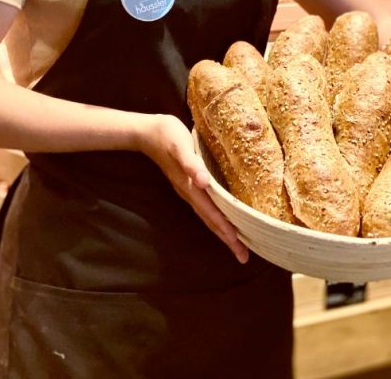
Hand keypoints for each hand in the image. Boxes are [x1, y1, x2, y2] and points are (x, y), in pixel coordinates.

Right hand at [138, 114, 248, 263]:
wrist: (148, 132)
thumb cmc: (167, 135)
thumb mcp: (180, 146)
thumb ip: (191, 164)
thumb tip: (203, 182)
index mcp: (190, 186)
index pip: (211, 213)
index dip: (225, 228)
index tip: (239, 244)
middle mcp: (190, 193)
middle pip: (210, 221)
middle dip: (227, 239)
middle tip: (243, 257)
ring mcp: (188, 190)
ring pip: (208, 216)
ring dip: (222, 231)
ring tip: (237, 244)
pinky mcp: (189, 183)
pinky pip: (206, 206)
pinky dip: (217, 217)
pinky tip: (224, 217)